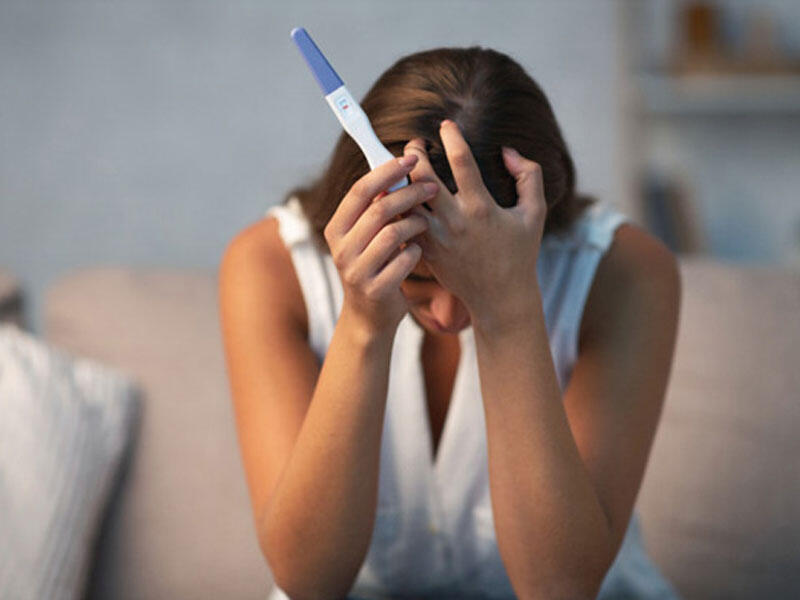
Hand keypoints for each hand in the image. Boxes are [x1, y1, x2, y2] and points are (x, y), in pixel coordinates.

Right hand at [324, 154, 439, 334]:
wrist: (369, 317)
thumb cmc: (374, 266)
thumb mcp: (366, 237)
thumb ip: (375, 209)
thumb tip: (398, 169)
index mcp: (336, 229)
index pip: (359, 191)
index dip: (385, 172)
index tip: (410, 158)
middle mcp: (341, 249)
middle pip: (378, 209)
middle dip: (409, 193)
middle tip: (432, 187)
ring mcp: (357, 271)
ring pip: (393, 234)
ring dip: (416, 223)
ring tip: (426, 223)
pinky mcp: (376, 289)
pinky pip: (405, 260)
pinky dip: (417, 252)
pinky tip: (420, 252)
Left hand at [403, 119, 546, 323]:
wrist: (500, 298)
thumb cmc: (519, 254)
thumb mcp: (534, 213)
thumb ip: (529, 176)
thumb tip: (507, 151)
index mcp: (481, 208)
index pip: (461, 160)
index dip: (451, 136)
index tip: (446, 125)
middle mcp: (454, 221)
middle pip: (422, 177)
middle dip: (414, 153)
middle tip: (414, 144)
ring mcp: (436, 238)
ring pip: (406, 200)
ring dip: (401, 179)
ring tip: (402, 167)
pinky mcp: (425, 250)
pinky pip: (403, 222)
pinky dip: (396, 206)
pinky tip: (397, 194)